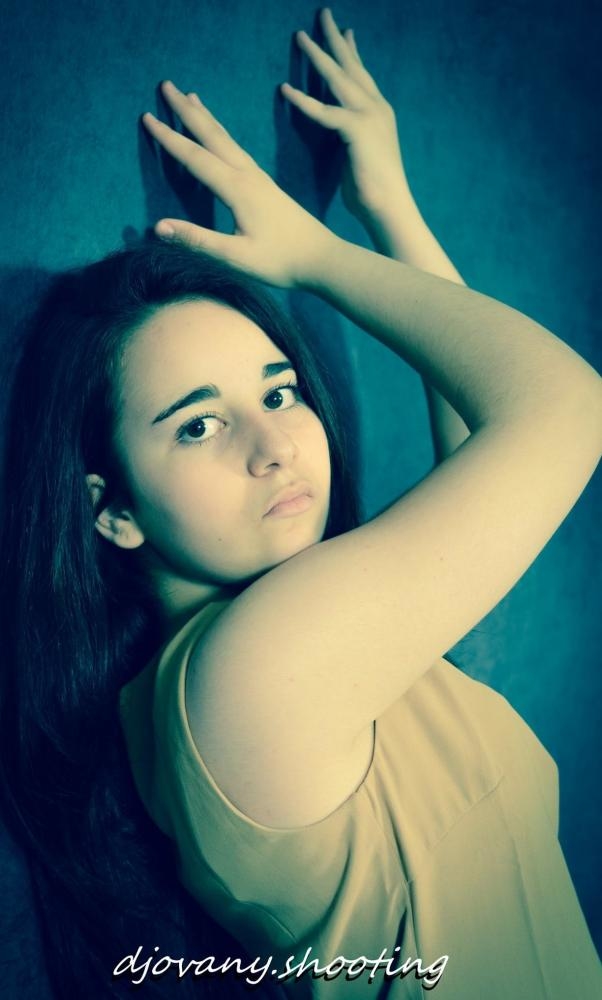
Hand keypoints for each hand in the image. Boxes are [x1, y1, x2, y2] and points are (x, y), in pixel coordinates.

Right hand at [142, 82, 332, 288]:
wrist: (323, 259)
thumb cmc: (282, 262)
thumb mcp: (237, 257)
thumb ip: (198, 240)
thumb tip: (158, 226)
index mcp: (238, 190)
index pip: (195, 158)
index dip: (169, 139)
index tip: (147, 117)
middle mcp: (249, 177)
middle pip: (212, 136)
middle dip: (187, 111)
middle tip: (167, 85)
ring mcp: (260, 179)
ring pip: (227, 139)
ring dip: (206, 117)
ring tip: (191, 97)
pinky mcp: (268, 186)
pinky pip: (239, 151)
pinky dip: (223, 135)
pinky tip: (221, 137)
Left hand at [281, 8, 409, 224]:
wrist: (389, 208)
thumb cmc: (373, 192)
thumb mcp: (362, 156)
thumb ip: (352, 138)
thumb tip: (342, 136)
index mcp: (379, 113)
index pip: (362, 76)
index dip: (352, 52)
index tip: (345, 31)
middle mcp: (377, 108)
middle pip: (352, 66)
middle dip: (336, 40)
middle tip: (322, 14)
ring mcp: (369, 117)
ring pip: (338, 79)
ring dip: (317, 56)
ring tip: (299, 37)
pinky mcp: (357, 131)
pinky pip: (324, 112)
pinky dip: (304, 101)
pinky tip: (286, 89)